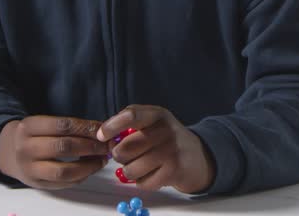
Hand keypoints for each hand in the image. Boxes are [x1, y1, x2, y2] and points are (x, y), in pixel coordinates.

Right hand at [0, 115, 109, 189]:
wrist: (8, 152)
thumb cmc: (34, 135)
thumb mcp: (43, 124)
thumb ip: (69, 127)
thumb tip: (101, 131)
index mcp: (29, 127)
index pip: (63, 125)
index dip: (87, 128)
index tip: (103, 129)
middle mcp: (26, 148)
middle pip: (64, 147)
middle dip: (91, 147)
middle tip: (107, 146)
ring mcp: (30, 168)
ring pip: (63, 171)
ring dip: (89, 166)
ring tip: (102, 160)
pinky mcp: (36, 184)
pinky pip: (63, 183)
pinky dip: (81, 177)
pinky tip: (91, 169)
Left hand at [98, 105, 216, 193]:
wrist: (197, 156)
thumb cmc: (167, 139)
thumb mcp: (154, 122)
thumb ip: (131, 124)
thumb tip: (106, 138)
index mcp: (158, 115)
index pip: (131, 115)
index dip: (112, 126)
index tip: (101, 136)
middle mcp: (166, 130)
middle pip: (126, 148)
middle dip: (119, 155)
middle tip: (126, 155)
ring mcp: (171, 151)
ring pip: (131, 169)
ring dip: (130, 171)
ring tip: (140, 165)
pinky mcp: (173, 171)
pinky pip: (143, 182)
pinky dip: (142, 181)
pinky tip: (152, 173)